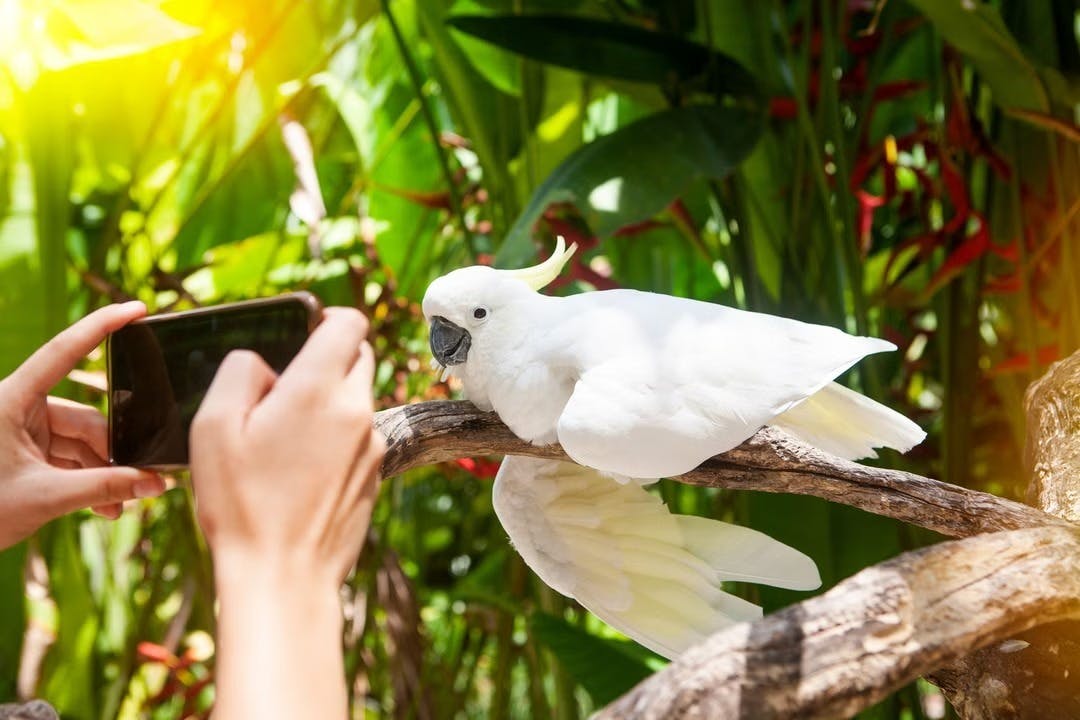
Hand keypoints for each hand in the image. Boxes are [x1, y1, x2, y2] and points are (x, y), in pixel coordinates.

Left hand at [0, 302, 166, 549]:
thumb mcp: (44, 499)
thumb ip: (104, 489)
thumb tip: (155, 484)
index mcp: (10, 400)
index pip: (63, 352)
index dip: (101, 327)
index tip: (136, 309)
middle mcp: (16, 408)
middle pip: (85, 418)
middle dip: (112, 453)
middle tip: (139, 479)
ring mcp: (22, 431)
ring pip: (81, 443)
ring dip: (102, 474)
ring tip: (120, 504)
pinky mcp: (25, 452)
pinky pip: (69, 459)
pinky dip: (86, 481)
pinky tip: (105, 507)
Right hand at [191, 306, 384, 586]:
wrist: (284, 577)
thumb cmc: (241, 504)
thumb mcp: (214, 427)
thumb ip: (239, 373)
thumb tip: (261, 363)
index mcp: (318, 389)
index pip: (349, 322)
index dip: (327, 317)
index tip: (306, 329)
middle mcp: (356, 410)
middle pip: (359, 357)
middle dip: (329, 359)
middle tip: (286, 386)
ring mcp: (373, 445)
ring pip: (359, 399)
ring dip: (331, 402)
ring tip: (287, 437)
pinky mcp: (377, 475)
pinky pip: (361, 437)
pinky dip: (338, 438)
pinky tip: (301, 469)